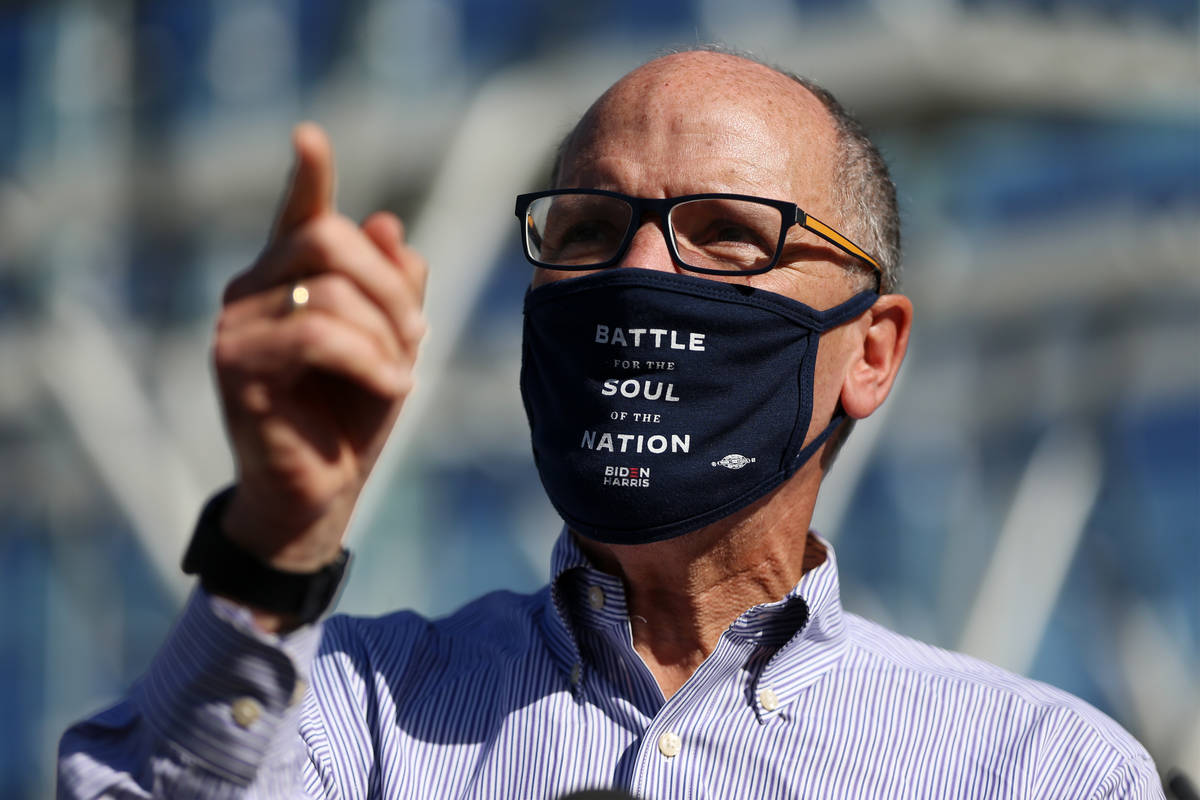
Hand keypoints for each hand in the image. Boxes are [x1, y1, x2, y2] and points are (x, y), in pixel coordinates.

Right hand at [212, 123, 426, 586]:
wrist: (319, 493)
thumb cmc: (352, 415)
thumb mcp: (391, 344)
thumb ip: (395, 287)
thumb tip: (386, 222)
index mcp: (289, 278)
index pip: (298, 213)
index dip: (308, 174)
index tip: (310, 136)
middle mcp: (253, 289)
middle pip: (329, 238)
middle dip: (392, 287)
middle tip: (415, 337)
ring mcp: (236, 325)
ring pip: (332, 290)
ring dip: (387, 335)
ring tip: (398, 375)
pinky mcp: (236, 365)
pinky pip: (320, 336)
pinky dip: (372, 361)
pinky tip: (391, 387)